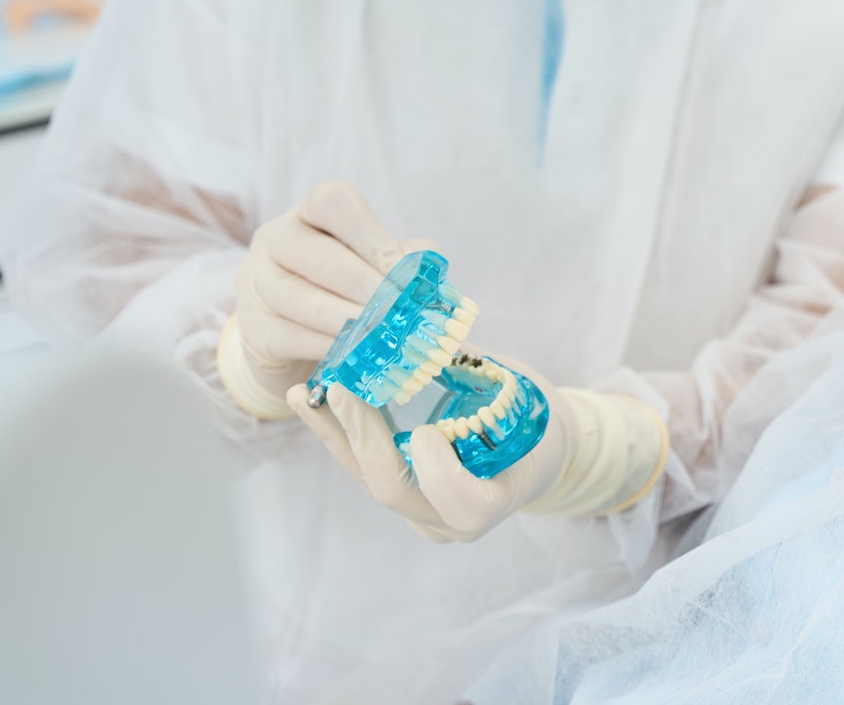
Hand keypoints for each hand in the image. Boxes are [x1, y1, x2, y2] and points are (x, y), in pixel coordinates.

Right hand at [221, 180, 421, 415]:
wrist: (291, 331)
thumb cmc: (344, 286)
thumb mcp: (372, 262)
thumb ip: (402, 257)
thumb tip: (430, 268)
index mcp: (309, 213)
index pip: (332, 202)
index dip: (370, 234)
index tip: (401, 268)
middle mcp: (275, 239)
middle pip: (318, 255)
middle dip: (365, 284)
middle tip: (400, 309)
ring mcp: (257, 284)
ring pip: (301, 299)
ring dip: (348, 319)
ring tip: (384, 334)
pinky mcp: (253, 329)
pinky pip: (291, 336)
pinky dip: (329, 347)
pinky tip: (358, 354)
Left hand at [289, 374, 566, 542]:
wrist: (540, 453)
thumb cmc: (537, 419)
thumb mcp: (522, 395)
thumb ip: (473, 370)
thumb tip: (423, 322)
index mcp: (494, 501)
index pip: (461, 504)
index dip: (439, 473)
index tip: (428, 431)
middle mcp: (450, 520)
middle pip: (394, 490)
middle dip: (364, 437)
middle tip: (340, 388)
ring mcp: (421, 514)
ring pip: (366, 479)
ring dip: (335, 431)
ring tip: (304, 392)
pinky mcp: (401, 499)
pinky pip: (363, 469)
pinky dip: (338, 432)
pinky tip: (309, 399)